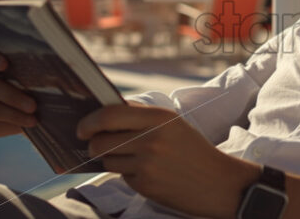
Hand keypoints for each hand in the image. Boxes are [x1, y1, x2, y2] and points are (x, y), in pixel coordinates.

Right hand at [0, 39, 36, 136]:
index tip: (5, 64)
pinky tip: (26, 124)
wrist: (21, 106)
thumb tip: (58, 70)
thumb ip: (30, 66)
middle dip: (10, 94)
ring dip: (13, 113)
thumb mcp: (26, 70)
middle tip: (33, 105)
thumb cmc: (27, 80)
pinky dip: (11, 122)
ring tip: (33, 118)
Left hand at [77, 104, 258, 218]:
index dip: (89, 120)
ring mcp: (147, 164)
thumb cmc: (193, 150)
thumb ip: (141, 117)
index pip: (109, 114)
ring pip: (107, 159)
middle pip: (100, 140)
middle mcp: (151, 139)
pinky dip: (127, 174)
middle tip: (95, 145)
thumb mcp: (173, 124)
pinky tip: (147, 173)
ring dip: (110, 159)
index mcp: (159, 118)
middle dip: (92, 143)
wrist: (218, 182)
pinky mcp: (145, 184)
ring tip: (130, 159)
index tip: (81, 127)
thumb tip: (104, 114)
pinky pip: (122, 176)